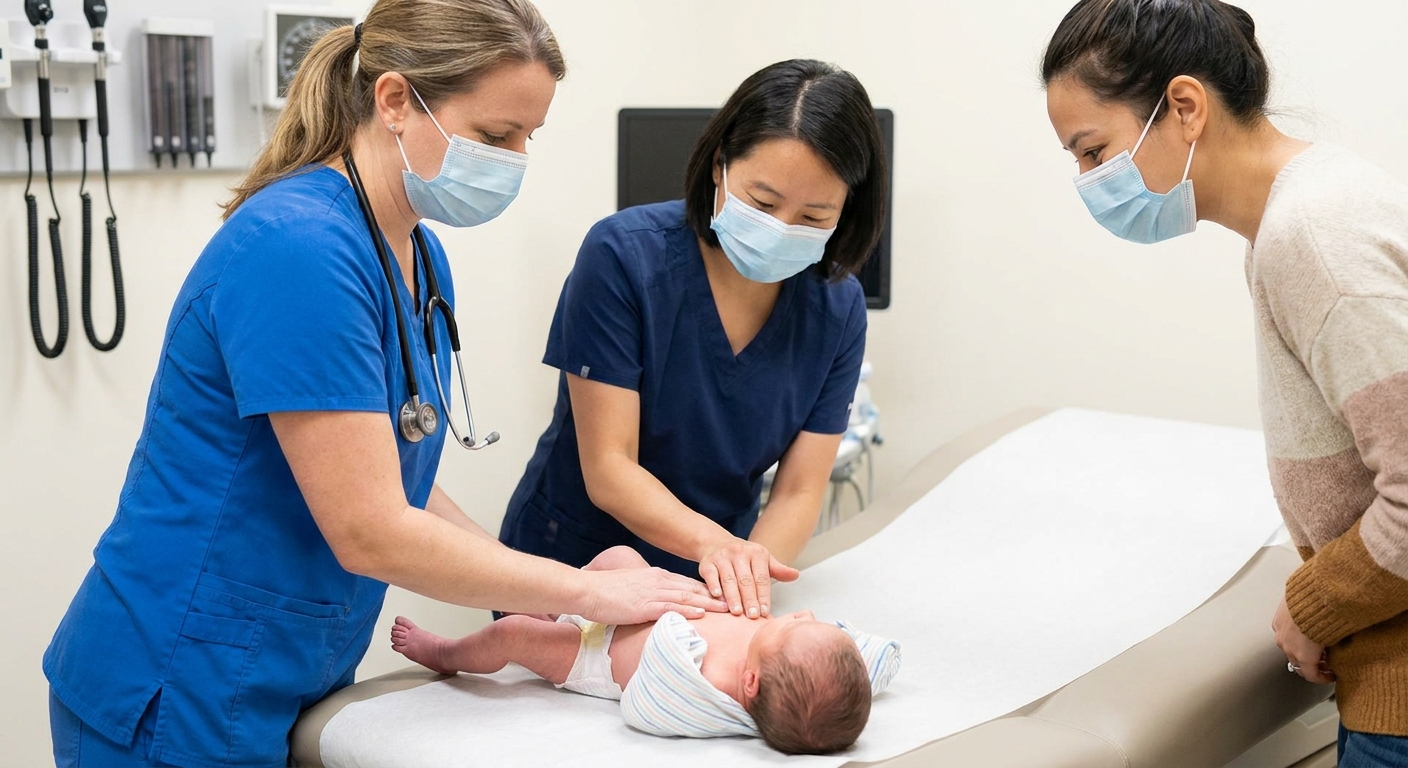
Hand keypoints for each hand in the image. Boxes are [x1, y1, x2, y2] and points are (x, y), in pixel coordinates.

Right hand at [577, 566, 726, 624]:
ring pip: (686, 597)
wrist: (587, 589)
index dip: (707, 590)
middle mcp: (657, 581)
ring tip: (727, 609)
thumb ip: (647, 592)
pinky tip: (700, 614)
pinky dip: (687, 609)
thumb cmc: (605, 591)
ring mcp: (651, 592)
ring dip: (708, 603)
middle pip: (692, 589)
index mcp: (655, 576)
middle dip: (715, 596)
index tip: (724, 595)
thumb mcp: (631, 587)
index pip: (687, 583)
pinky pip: (669, 607)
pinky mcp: (643, 605)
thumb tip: (658, 602)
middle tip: (736, 602)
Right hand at [698, 538, 799, 618]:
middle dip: (749, 599)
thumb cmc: (744, 557)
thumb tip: (796, 575)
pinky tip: (717, 596)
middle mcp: (739, 553)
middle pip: (746, 580)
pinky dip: (714, 585)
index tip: (765, 612)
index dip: (763, 596)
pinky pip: (711, 575)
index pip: (762, 578)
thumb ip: (778, 570)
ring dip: (733, 596)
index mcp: (756, 553)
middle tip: (753, 616)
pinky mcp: (707, 562)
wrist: (716, 543)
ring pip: (729, 579)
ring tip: (737, 612)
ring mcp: (722, 556)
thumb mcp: (762, 560)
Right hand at [1273, 596, 1335, 683]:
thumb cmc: (1325, 616)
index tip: (1330, 675)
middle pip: (1298, 663)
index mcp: (1303, 656)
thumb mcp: (1337, 639)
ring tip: (1314, 641)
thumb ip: (1335, 652)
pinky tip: (1303, 627)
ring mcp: (1280, 633)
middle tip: (1325, 659)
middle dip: (1312, 663)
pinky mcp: (1277, 620)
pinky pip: (1284, 632)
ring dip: (1301, 648)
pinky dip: (1293, 634)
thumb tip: (1343, 655)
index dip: (1322, 678)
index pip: (1310, 676)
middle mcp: (1288, 647)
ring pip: (1289, 647)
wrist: (1311, 596)